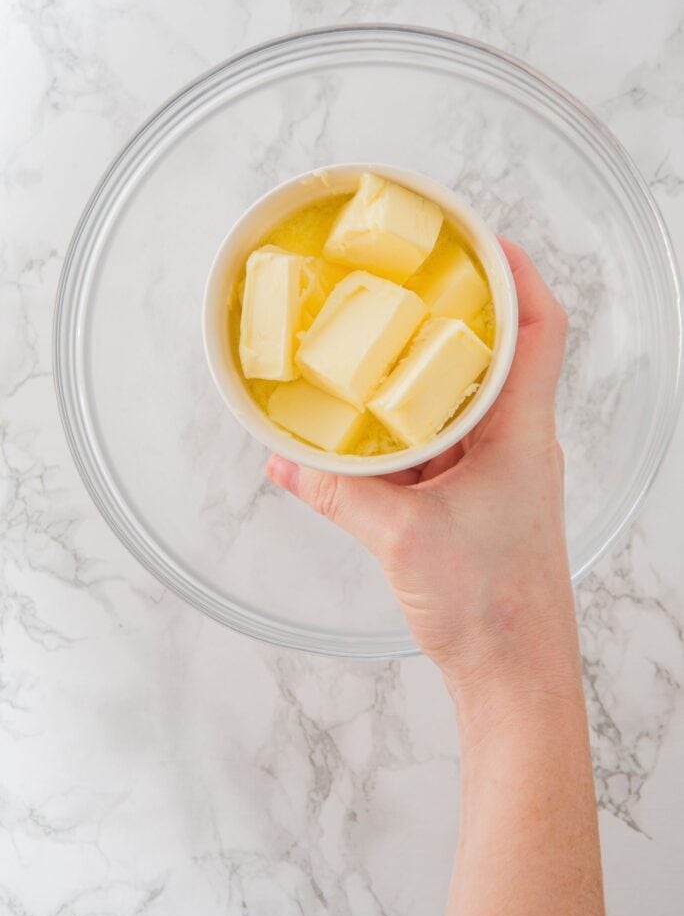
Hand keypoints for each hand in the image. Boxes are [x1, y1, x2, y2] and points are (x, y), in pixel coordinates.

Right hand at [267, 241, 577, 712]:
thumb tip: (285, 463)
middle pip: (493, 357)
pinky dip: (400, 440)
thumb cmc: (490, 606)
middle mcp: (517, 445)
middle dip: (449, 319)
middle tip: (400, 291)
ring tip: (368, 356)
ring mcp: (497, 476)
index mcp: (521, 434)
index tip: (477, 239)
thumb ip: (338, 492)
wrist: (514, 676)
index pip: (540, 329)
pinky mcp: (475, 505)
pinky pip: (436, 452)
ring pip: (458, 406)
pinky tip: (354, 444)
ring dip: (416, 383)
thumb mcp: (400, 536)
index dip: (515, 274)